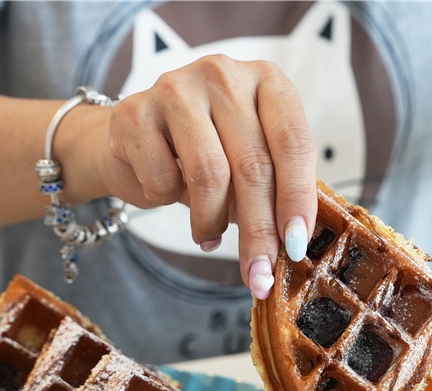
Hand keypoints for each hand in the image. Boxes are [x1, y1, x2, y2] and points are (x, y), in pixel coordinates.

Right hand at [95, 54, 316, 298]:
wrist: (134, 139)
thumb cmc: (207, 153)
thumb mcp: (251, 164)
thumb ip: (277, 190)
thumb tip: (297, 244)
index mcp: (268, 81)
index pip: (293, 143)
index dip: (297, 199)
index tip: (297, 244)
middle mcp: (224, 74)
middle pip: (253, 165)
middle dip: (259, 231)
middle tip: (259, 274)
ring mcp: (176, 87)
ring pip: (209, 174)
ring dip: (211, 222)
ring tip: (209, 237)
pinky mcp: (134, 111)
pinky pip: (162, 177)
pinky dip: (167, 201)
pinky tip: (169, 196)